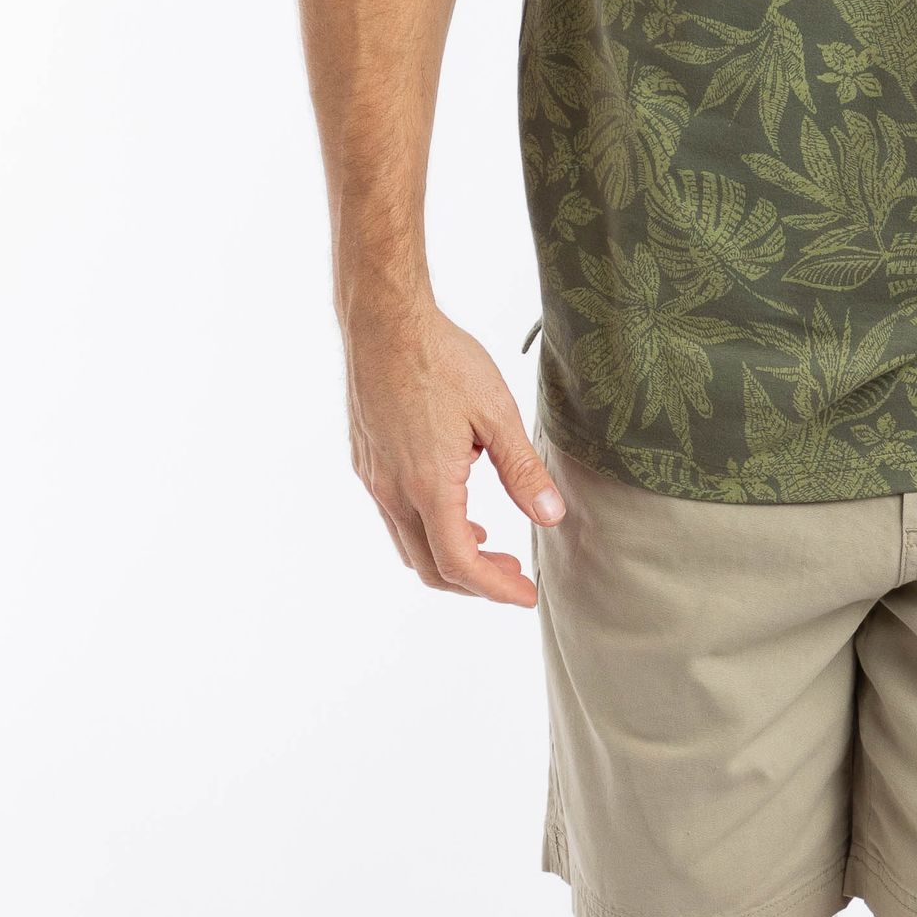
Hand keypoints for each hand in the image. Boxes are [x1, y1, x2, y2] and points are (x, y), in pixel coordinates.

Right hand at [343, 306, 564, 605]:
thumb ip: (523, 471)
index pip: (459, 563)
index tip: (526, 595)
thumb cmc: (441, 359)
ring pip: (408, 544)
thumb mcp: (496, 414)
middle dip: (475, 581)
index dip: (495, 589)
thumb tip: (550, 517)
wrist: (383, 321)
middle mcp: (394, 491)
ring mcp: (374, 479)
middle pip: (430, 567)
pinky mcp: (366, 463)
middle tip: (514, 573)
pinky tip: (455, 502)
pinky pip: (395, 516)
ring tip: (488, 541)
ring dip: (449, 555)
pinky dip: (428, 528)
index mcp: (429, 485)